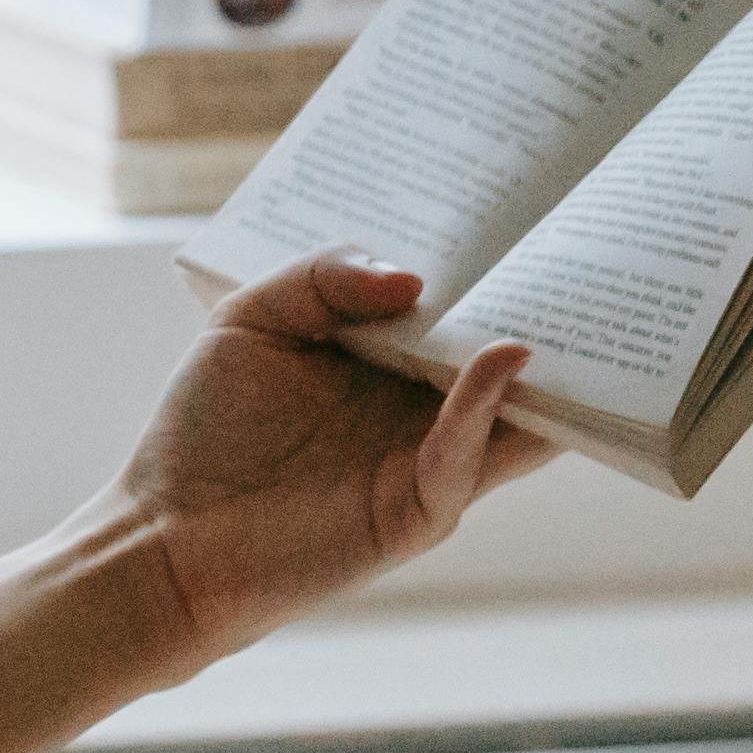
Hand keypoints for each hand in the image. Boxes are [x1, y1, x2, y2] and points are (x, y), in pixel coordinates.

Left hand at [96, 249, 554, 667]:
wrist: (165, 536)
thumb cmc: (204, 430)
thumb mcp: (249, 321)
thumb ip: (323, 279)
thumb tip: (414, 280)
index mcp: (389, 363)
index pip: (464, 313)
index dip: (499, 273)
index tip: (536, 216)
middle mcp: (420, 411)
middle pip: (508, 362)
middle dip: (549, 314)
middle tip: (586, 247)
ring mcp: (426, 463)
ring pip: (514, 414)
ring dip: (548, 368)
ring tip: (580, 306)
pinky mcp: (416, 513)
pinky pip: (464, 457)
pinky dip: (484, 409)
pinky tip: (499, 361)